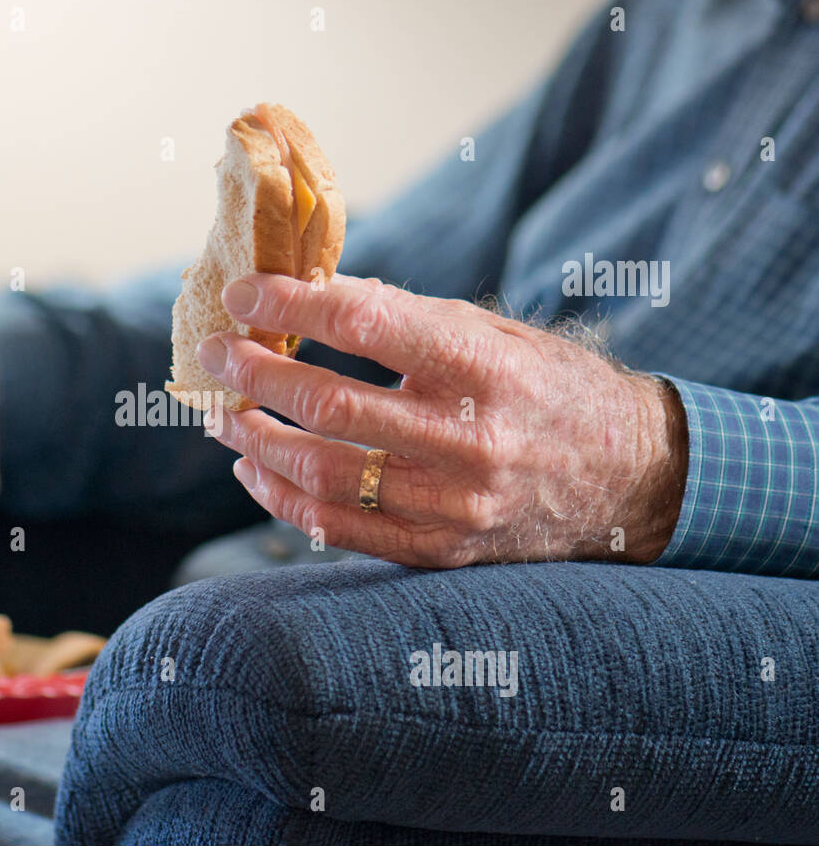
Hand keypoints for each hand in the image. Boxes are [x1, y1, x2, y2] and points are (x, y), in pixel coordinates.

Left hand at [197, 273, 687, 566]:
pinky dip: (280, 498)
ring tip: (222, 413)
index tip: (244, 294)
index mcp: (485, 367)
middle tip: (215, 354)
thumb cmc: (552, 390)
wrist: (630, 479)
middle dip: (254, 374)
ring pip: (320, 473)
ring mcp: (452, 505)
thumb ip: (407, 318)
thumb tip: (310, 294)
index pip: (365, 324)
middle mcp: (469, 440)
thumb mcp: (495, 334)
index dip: (290, 305)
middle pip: (328, 404)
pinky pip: (336, 529)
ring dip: (254, 439)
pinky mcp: (439, 550)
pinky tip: (253, 468)